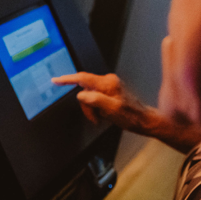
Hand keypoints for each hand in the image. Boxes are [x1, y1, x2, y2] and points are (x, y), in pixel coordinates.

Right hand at [52, 72, 200, 152]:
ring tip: (102, 118)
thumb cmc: (131, 117)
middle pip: (84, 90)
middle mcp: (108, 81)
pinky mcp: (110, 92)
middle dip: (86, 106)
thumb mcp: (112, 110)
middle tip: (95, 117)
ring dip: (92, 109)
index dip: (67, 79)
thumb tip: (81, 94)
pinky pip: (95, 99)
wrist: (144, 121)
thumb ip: (95, 100)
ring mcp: (109, 87)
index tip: (56, 80)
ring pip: (89, 96)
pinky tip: (104, 115)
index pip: (82, 78)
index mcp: (108, 83)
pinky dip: (96, 109)